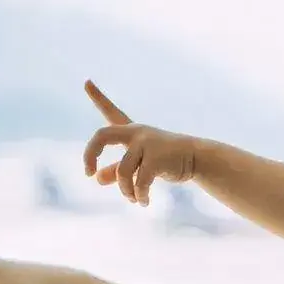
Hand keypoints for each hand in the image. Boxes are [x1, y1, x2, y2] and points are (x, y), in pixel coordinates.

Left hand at [81, 82, 204, 205]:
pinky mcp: (156, 158)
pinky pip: (140, 182)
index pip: (110, 112)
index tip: (86, 81)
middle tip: (87, 173)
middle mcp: (136, 133)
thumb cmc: (167, 160)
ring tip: (134, 199)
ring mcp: (146, 144)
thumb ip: (117, 170)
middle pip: (102, 135)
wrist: (197, 159)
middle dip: (90, 153)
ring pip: (122, 171)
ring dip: (125, 190)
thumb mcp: (139, 165)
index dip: (97, 96)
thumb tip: (97, 178)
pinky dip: (139, 195)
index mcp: (131, 132)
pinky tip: (144, 202)